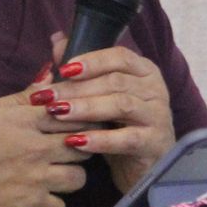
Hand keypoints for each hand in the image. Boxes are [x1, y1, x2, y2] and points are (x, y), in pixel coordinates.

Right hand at [0, 87, 93, 206]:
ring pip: (79, 178)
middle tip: (67, 146)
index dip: (80, 114)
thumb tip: (48, 81)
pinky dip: (52, 203)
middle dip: (80, 144)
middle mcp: (38, 149)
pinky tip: (39, 196)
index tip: (79, 118)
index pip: (72, 111)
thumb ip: (18, 98)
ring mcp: (37, 180)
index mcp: (25, 120)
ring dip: (70, 174)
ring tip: (55, 172)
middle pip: (82, 144)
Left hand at [31, 35, 175, 192]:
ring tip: (57, 112)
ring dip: (85, 108)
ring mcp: (158, 116)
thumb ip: (80, 69)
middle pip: (115, 81)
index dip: (91, 60)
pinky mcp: (155, 143)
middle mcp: (155, 89)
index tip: (63, 69)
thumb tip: (56, 40)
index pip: (120, 56)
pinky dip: (100, 140)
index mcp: (144, 71)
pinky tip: (76, 142)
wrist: (140, 165)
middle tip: (47, 96)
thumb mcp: (99, 95)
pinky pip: (127, 138)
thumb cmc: (118, 125)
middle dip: (77, 88)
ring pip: (121, 105)